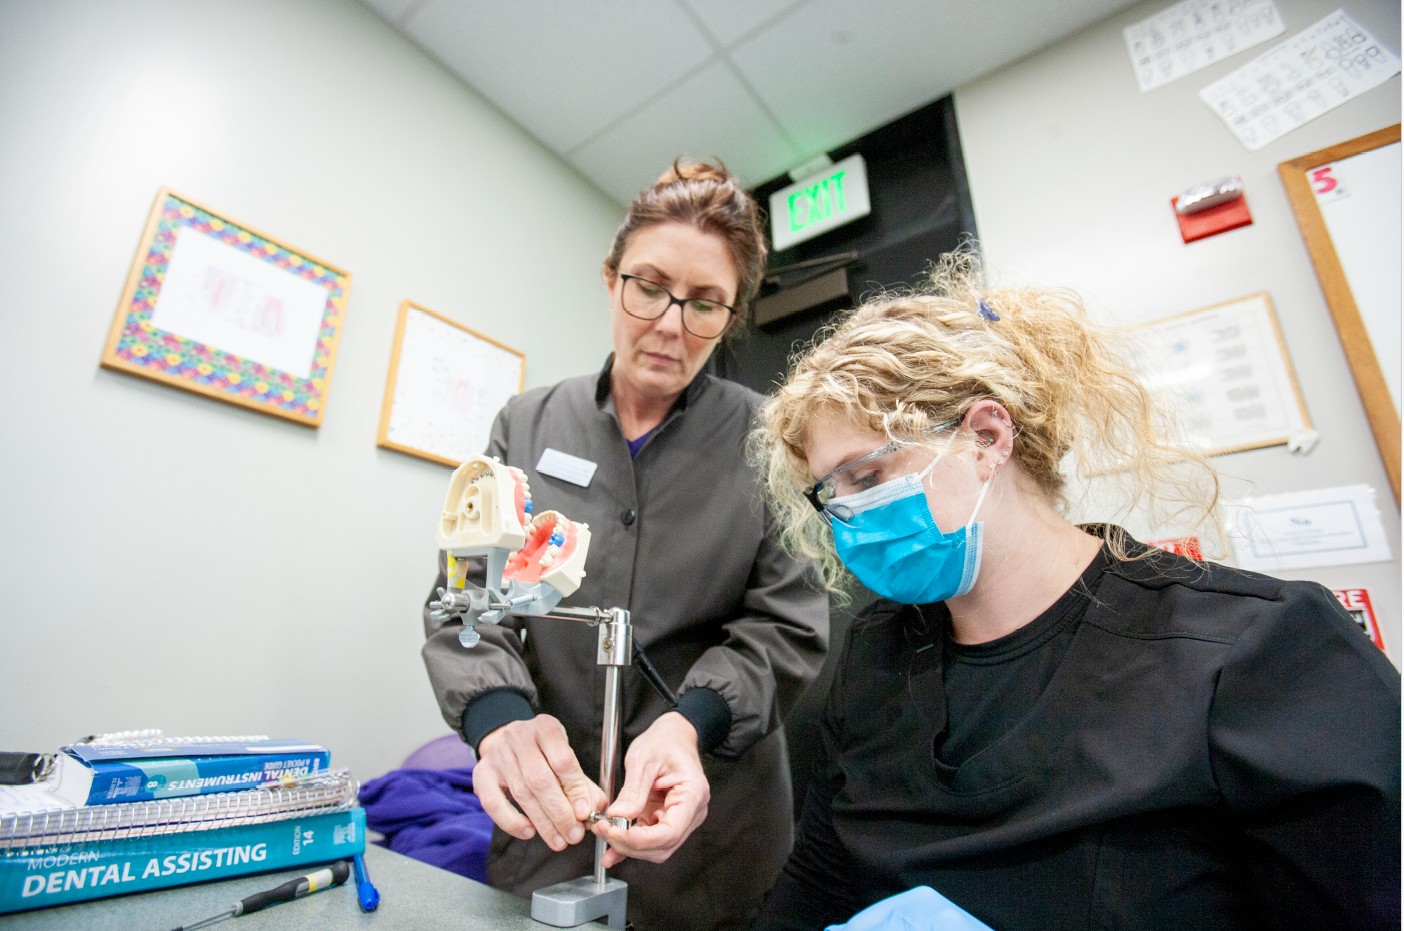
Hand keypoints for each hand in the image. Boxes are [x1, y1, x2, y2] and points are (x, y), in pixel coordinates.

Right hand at [474, 715, 607, 850]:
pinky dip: (511, 821)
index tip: (585, 814)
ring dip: (542, 822)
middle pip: (540, 780)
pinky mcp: (481, 773)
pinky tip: (528, 832)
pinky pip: (493, 802)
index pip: (562, 761)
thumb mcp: (564, 757)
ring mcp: (498, 754)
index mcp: (546, 728)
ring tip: (558, 840)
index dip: (575, 790)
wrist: (507, 741)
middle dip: (560, 812)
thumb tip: (596, 808)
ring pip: (521, 793)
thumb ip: (580, 783)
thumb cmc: (542, 753)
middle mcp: (519, 737)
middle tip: (574, 835)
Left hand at [590, 711, 709, 866]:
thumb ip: (633, 791)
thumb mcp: (644, 759)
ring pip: (656, 848)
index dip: (642, 840)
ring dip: (628, 847)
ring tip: (604, 832)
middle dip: (631, 845)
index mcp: (693, 794)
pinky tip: (612, 850)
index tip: (616, 834)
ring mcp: (679, 818)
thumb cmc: (665, 742)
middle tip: (603, 830)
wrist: (673, 737)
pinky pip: (648, 840)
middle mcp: (691, 811)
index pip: (670, 831)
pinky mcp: (664, 819)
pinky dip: (629, 845)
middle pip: (663, 845)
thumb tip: (617, 816)